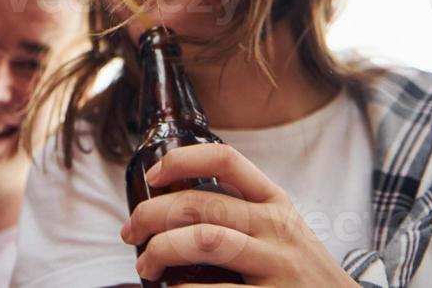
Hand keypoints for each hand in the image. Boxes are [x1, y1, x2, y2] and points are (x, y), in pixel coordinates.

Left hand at [119, 144, 350, 286]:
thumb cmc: (301, 272)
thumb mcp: (283, 232)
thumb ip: (243, 214)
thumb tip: (171, 210)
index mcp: (275, 202)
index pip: (227, 159)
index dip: (182, 160)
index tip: (153, 175)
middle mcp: (277, 228)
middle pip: (202, 203)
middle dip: (153, 214)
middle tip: (130, 231)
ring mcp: (277, 265)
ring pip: (205, 240)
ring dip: (161, 249)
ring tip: (145, 262)